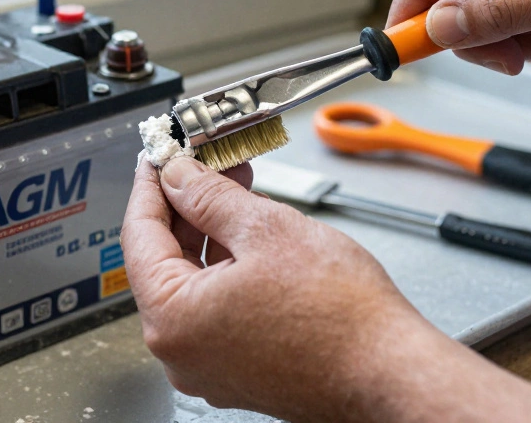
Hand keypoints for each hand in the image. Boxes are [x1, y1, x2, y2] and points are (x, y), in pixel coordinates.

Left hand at [122, 156, 425, 420]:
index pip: (139, 235)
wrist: (392, 373)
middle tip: (206, 163)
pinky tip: (252, 234)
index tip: (159, 156)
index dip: (151, 185)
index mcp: (173, 319)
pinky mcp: (239, 368)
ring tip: (237, 189)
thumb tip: (179, 177)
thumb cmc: (341, 318)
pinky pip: (218, 306)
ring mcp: (210, 365)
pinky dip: (228, 266)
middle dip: (187, 205)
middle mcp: (182, 351)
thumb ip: (209, 197)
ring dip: (211, 232)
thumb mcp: (266, 230)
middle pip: (164, 259)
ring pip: (194, 282)